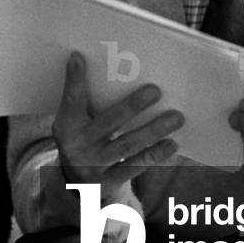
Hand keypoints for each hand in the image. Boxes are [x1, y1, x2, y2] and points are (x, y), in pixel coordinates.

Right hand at [52, 51, 182, 198]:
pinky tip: (172, 143)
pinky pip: (135, 167)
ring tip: (176, 117)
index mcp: (67, 125)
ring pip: (127, 146)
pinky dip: (155, 155)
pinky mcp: (108, 183)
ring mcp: (92, 166)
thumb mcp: (77, 123)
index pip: (71, 100)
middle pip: (108, 123)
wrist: (76, 185)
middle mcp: (77, 146)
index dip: (74, 80)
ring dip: (154, 130)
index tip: (79, 57)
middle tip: (156, 90)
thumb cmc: (85, 139)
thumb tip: (115, 71)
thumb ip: (88, 102)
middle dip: (132, 106)